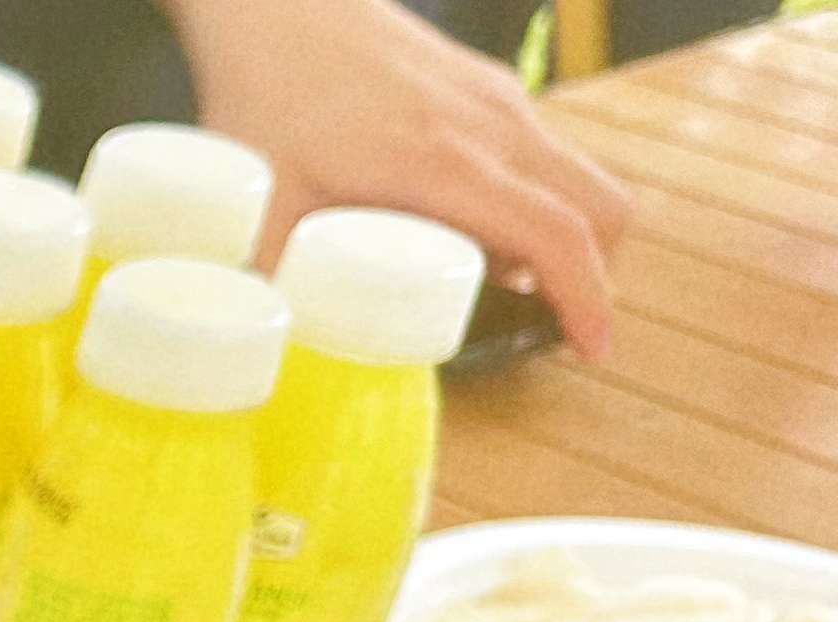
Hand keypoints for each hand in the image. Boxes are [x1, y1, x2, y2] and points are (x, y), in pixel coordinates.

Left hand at [172, 0, 631, 354]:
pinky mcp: (488, 88)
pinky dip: (532, 198)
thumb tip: (267, 348)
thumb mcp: (260, 205)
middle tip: (546, 324)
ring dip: (560, 234)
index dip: (586, 298)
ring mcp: (499, 101)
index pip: (556, 235)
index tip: (592, 348)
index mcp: (447, 164)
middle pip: (600, 206)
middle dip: (593, 272)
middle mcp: (494, 127)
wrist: (277, 5)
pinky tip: (467, 227)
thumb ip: (271, 282)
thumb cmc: (265, 96)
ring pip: (576, 176)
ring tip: (495, 284)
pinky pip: (540, 152)